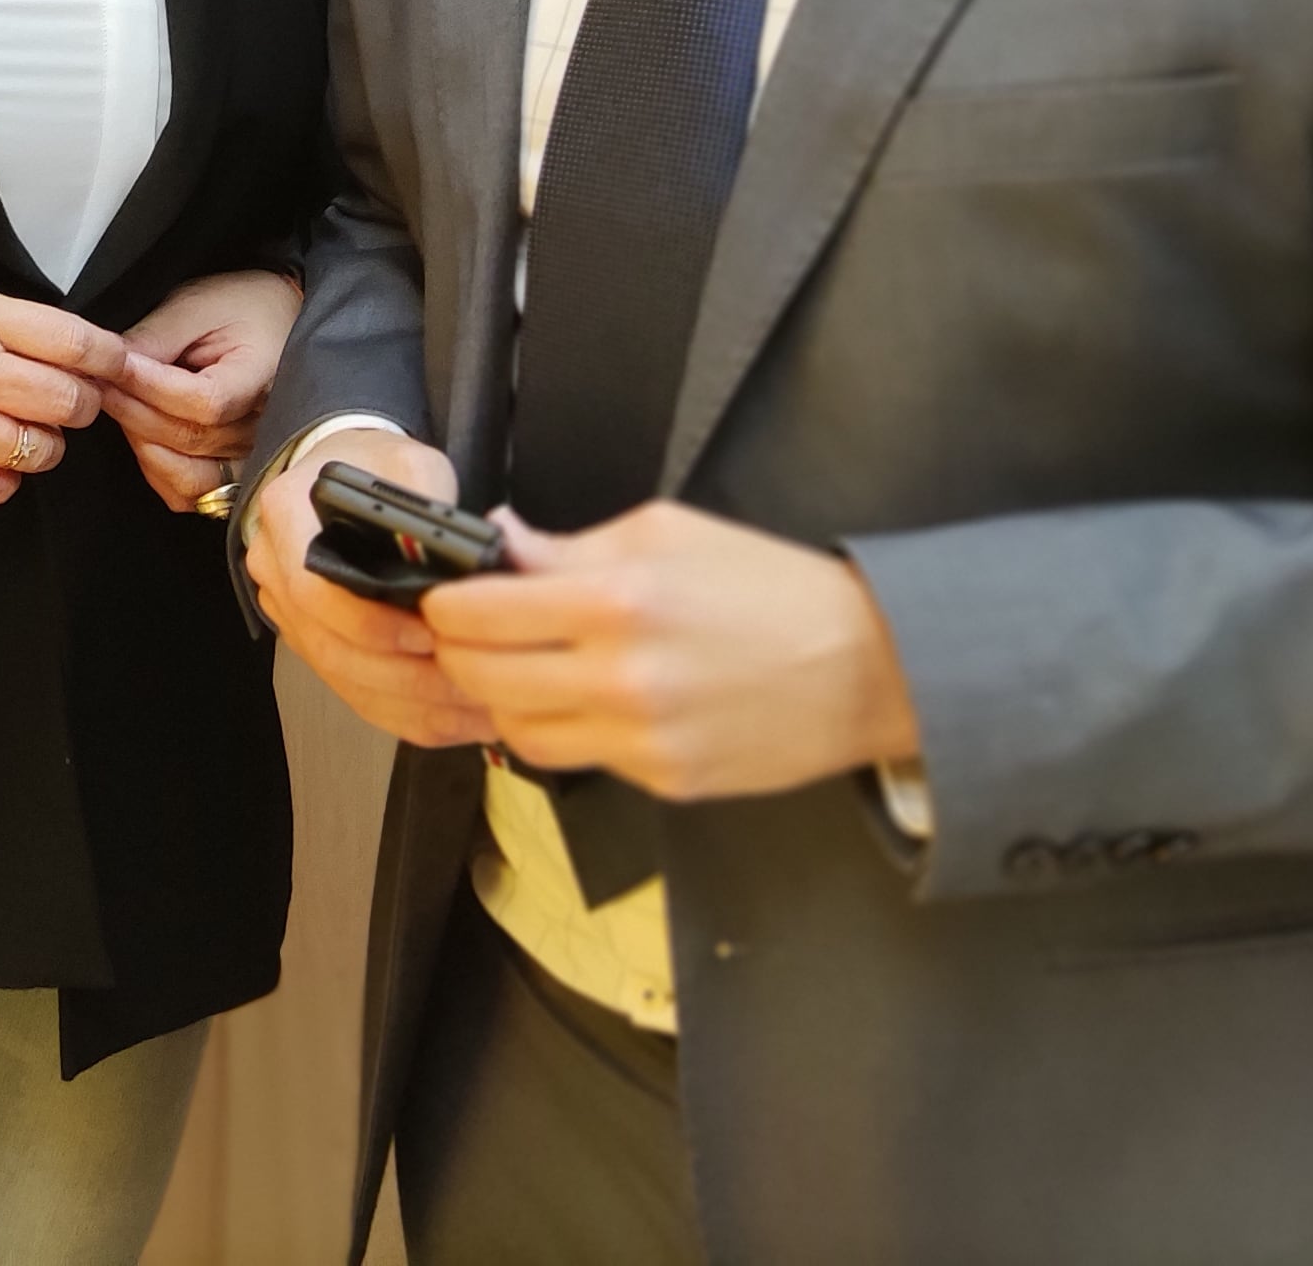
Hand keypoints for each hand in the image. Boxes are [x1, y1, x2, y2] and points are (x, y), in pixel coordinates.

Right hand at [0, 275, 128, 503]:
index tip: (118, 365)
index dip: (113, 358)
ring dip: (47, 442)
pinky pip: (0, 488)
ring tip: (25, 426)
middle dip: (83, 403)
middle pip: (71, 402)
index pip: (76, 344)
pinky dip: (7, 475)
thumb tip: (81, 354)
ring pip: (44, 451)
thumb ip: (16, 323)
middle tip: (68, 399)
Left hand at [103, 270, 300, 509]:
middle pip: (191, 439)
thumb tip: (111, 366)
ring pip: (189, 476)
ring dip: (142, 444)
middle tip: (96, 383)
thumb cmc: (240, 308)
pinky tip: (141, 439)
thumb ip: (157, 338)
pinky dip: (159, 473)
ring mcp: (253, 456)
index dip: (151, 389)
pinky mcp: (236, 473)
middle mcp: (267, 426)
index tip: (114, 367)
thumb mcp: (198, 305)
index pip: (206, 402)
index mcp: (263, 376)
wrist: (273, 320)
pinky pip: (192, 493)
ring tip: (119, 407)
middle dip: (133, 411)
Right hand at [246, 424, 495, 748]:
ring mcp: (287, 611)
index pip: (312, 587)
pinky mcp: (312, 642)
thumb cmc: (374, 463)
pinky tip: (456, 718)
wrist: (343, 471)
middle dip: (402, 676)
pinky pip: (352, 693)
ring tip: (476, 708)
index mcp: (285, 515)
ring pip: (341, 679)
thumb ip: (428, 502)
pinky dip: (405, 714)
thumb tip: (461, 559)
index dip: (370, 622)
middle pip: (327, 646)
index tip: (428, 634)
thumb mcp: (408, 461)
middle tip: (468, 681)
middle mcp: (273, 566)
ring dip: (410, 704)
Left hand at [420, 499, 922, 799]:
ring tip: (515, 669)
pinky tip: (575, 699)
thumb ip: (571, 545)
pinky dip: (559, 730)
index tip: (445, 597)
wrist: (867, 667)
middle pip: (485, 677)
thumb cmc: (772, 589)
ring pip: (519, 731)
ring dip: (501, 699)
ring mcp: (643, 739)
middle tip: (462, 635)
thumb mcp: (667, 533)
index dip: (447, 603)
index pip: (483, 612)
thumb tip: (503, 541)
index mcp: (620, 602)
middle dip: (458, 652)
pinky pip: (578, 758)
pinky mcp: (664, 778)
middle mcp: (623, 678)